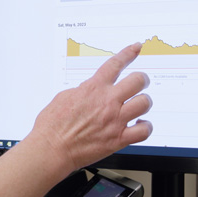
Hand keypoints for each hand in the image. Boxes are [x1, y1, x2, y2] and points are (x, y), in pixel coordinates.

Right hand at [27, 43, 152, 171]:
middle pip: (138, 80)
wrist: (52, 148)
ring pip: (145, 103)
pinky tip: (139, 125)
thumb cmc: (52, 125)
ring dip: (143, 103)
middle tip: (140, 83)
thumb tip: (90, 89)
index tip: (136, 48)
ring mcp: (115, 120)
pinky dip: (145, 127)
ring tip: (138, 105)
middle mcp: (107, 102)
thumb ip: (83, 91)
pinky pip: (144, 131)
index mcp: (93, 89)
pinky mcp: (118, 139)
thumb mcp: (64, 97)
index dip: (128, 53)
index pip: (115, 64)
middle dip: (142, 80)